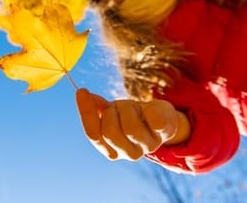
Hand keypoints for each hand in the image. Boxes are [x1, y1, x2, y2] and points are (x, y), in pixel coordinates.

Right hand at [75, 88, 189, 160]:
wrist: (160, 117)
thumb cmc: (130, 115)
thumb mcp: (110, 111)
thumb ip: (96, 107)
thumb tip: (81, 94)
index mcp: (113, 151)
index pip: (94, 135)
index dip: (86, 113)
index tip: (81, 92)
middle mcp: (131, 154)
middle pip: (110, 132)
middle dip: (110, 112)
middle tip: (117, 106)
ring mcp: (149, 146)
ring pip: (131, 128)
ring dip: (127, 109)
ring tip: (132, 107)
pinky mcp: (165, 134)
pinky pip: (154, 121)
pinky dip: (148, 109)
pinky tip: (147, 109)